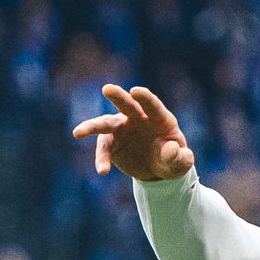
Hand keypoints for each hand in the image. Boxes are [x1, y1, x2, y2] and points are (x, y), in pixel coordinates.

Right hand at [73, 84, 194, 182]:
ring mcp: (122, 128)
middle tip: (107, 89)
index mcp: (159, 118)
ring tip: (78, 132)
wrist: (157, 169)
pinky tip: (103, 170)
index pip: (152, 105)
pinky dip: (101, 159)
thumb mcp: (181, 163)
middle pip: (127, 105)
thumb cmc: (172, 160)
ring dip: (92, 126)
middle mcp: (138, 118)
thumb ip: (180, 158)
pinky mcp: (112, 143)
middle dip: (117, 96)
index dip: (145, 98)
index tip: (135, 91)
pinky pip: (104, 149)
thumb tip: (172, 150)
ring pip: (106, 124)